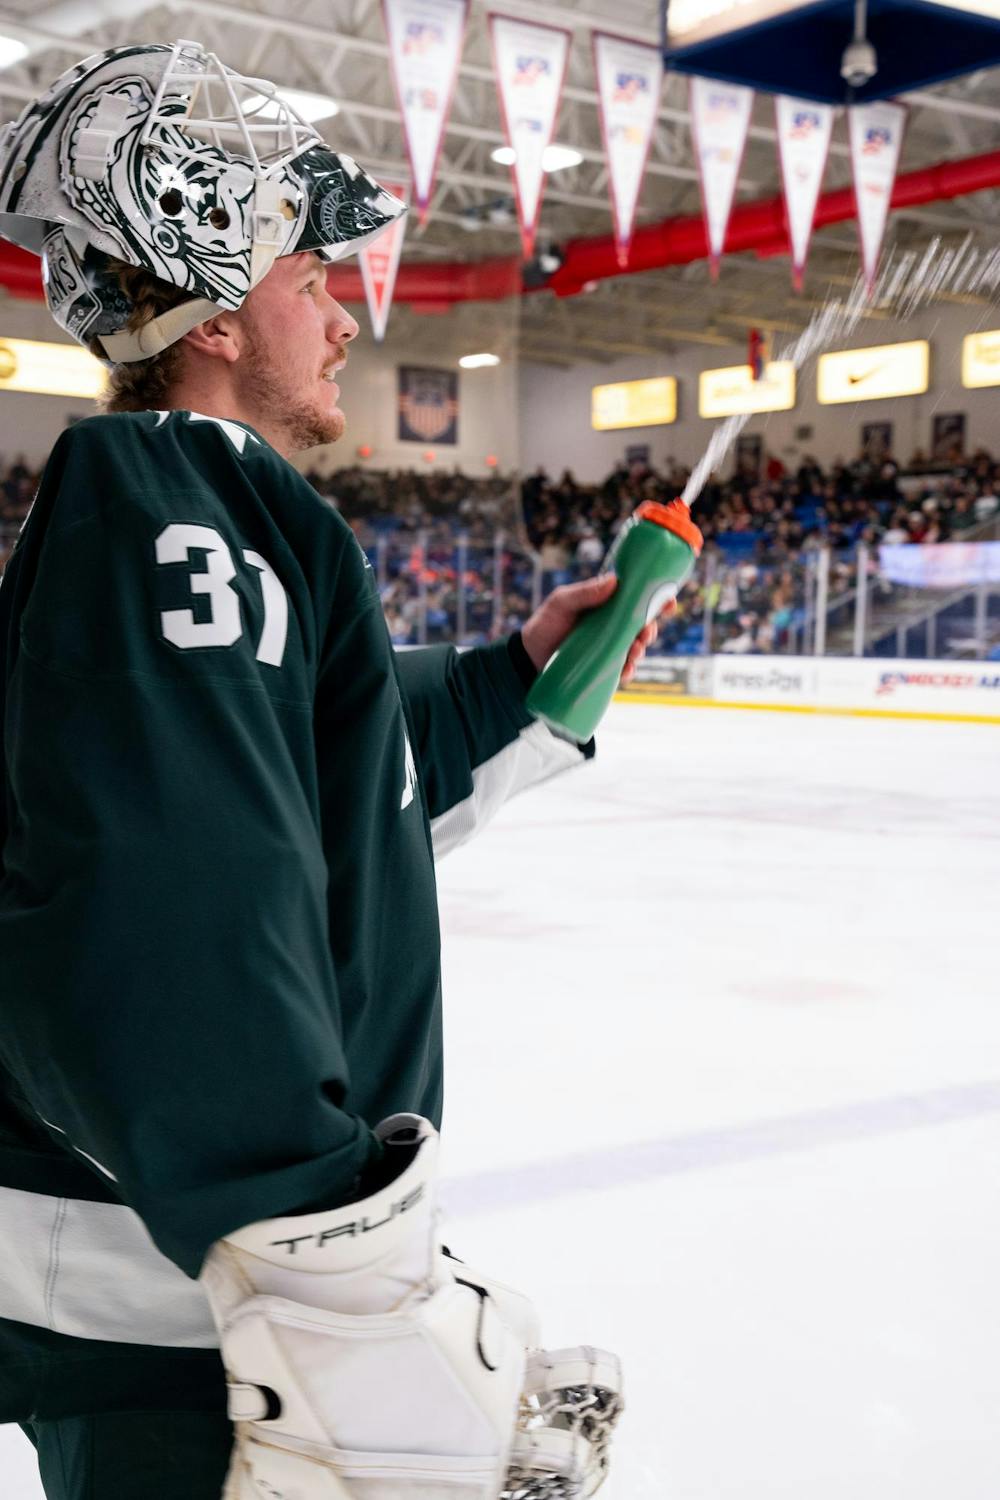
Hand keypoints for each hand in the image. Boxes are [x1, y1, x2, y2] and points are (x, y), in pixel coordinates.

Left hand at [521, 574, 675, 685]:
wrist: (527, 658)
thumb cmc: (545, 624)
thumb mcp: (562, 603)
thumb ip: (585, 592)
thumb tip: (614, 580)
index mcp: (607, 604)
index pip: (639, 598)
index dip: (659, 599)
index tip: (669, 601)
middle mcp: (613, 625)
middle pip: (644, 624)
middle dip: (652, 628)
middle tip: (647, 632)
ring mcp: (609, 647)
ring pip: (637, 648)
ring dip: (642, 649)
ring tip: (634, 651)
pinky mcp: (603, 668)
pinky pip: (623, 671)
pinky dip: (628, 671)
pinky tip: (626, 671)